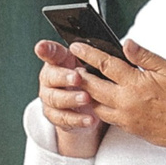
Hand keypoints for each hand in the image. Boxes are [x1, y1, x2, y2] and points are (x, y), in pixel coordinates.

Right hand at [34, 39, 104, 158]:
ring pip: (55, 98)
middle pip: (51, 76)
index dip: (46, 50)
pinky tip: (90, 119)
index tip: (42, 47)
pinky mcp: (55, 116)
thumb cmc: (86, 77)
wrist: (81, 105)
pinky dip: (77, 119)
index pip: (50, 53)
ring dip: (71, 98)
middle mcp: (49, 78)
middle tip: (78, 77)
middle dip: (64, 77)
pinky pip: (63, 118)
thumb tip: (123, 45)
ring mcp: (50, 98)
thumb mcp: (90, 63)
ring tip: (87, 98)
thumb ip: (94, 55)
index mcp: (57, 62)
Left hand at [74, 39, 165, 150]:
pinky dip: (99, 108)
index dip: (88, 53)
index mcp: (136, 83)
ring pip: (96, 105)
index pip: (105, 64)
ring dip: (86, 94)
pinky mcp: (131, 129)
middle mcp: (127, 102)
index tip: (76, 47)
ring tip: (83, 84)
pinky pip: (108, 118)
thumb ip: (145, 57)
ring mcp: (127, 118)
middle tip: (73, 66)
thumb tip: (126, 44)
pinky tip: (101, 102)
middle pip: (92, 86)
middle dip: (80, 74)